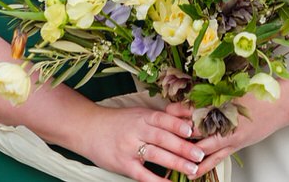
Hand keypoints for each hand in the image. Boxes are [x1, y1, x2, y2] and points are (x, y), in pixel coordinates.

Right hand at [74, 105, 206, 181]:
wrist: (88, 129)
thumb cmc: (118, 122)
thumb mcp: (139, 113)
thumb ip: (162, 117)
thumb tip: (188, 117)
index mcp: (142, 116)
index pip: (163, 119)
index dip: (178, 125)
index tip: (193, 131)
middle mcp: (136, 130)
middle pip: (163, 138)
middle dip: (183, 147)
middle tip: (200, 155)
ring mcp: (129, 148)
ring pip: (155, 155)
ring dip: (176, 163)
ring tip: (192, 170)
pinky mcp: (123, 164)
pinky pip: (142, 174)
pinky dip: (157, 181)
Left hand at [165, 85, 288, 178]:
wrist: (280, 103)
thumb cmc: (259, 93)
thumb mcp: (234, 89)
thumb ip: (215, 92)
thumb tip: (195, 93)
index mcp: (221, 103)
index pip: (194, 107)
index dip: (178, 111)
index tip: (165, 112)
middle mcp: (223, 120)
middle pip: (195, 129)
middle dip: (178, 134)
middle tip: (161, 137)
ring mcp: (230, 135)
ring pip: (203, 147)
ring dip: (187, 152)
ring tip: (171, 158)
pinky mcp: (236, 145)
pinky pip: (217, 158)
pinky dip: (204, 166)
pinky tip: (192, 173)